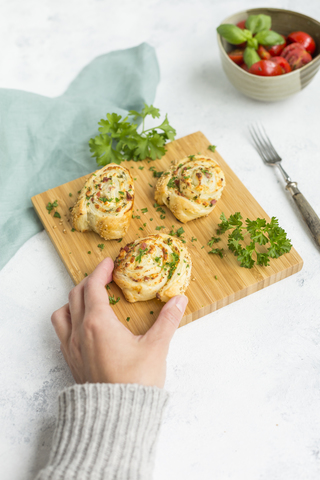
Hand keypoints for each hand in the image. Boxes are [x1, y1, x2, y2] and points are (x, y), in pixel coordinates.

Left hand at [51, 257, 187, 387]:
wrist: (117, 418)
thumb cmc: (136, 382)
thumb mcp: (156, 347)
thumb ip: (168, 320)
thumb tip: (179, 299)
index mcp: (98, 323)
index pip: (93, 286)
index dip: (100, 271)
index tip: (109, 262)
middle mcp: (80, 332)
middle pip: (76, 295)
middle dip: (90, 281)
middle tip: (104, 277)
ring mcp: (72, 348)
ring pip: (62, 313)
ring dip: (73, 300)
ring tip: (89, 300)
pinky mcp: (71, 362)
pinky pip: (62, 333)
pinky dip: (69, 320)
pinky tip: (84, 327)